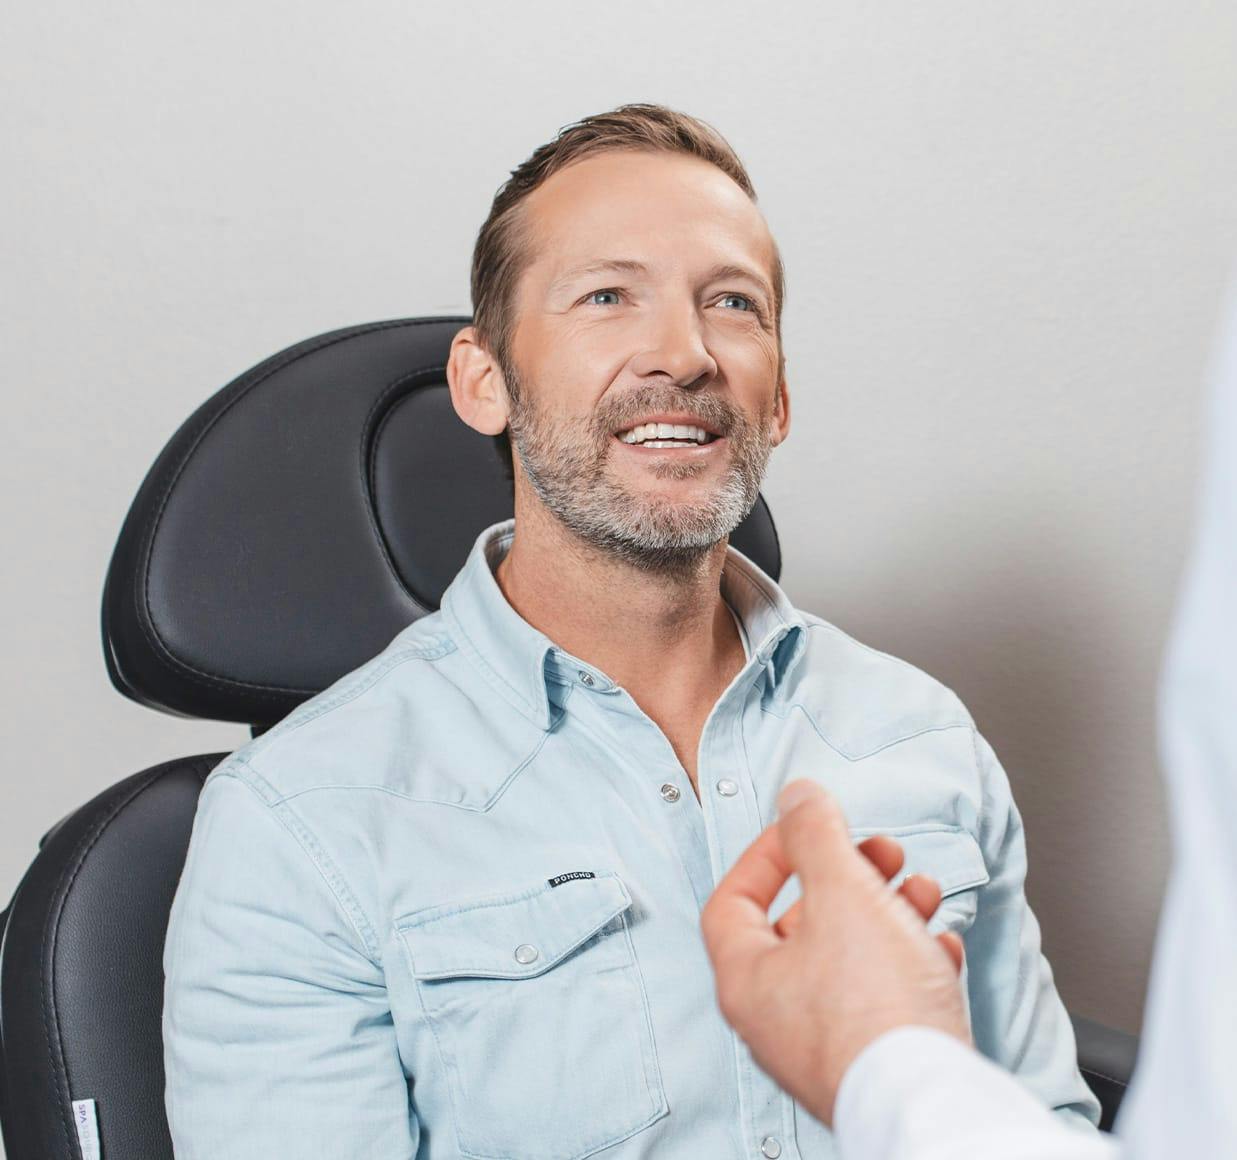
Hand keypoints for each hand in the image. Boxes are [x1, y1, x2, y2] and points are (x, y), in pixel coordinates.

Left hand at [700, 779, 971, 1125]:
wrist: (932, 1103)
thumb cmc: (877, 1009)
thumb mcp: (843, 891)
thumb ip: (815, 833)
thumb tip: (796, 794)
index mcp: (748, 979)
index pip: (734, 900)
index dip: (768, 853)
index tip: (808, 827)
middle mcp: (778, 1020)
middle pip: (802, 925)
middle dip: (847, 877)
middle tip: (882, 853)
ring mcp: (829, 1047)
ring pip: (852, 958)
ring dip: (888, 912)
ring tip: (923, 890)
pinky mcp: (878, 1066)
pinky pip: (889, 1000)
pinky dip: (913, 962)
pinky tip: (939, 946)